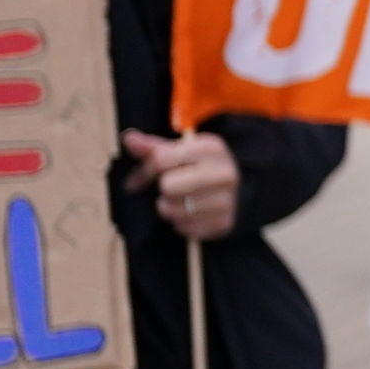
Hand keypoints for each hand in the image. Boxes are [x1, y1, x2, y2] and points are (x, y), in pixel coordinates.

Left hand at [122, 128, 242, 242]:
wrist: (241, 189)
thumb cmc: (201, 167)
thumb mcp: (181, 150)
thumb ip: (152, 147)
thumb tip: (128, 138)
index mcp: (211, 149)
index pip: (161, 160)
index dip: (144, 171)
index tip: (141, 178)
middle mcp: (223, 173)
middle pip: (167, 187)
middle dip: (163, 189)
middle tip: (170, 188)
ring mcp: (227, 200)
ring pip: (172, 211)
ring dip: (169, 208)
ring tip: (181, 201)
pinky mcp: (224, 223)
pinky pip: (183, 229)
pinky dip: (181, 223)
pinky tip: (191, 213)